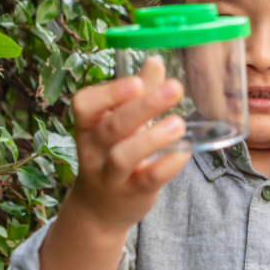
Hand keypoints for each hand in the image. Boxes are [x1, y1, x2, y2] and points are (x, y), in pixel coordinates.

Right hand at [68, 56, 189, 232]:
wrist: (99, 208)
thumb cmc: (112, 154)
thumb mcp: (119, 124)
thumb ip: (138, 94)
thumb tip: (155, 61)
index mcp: (88, 126)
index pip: (85, 104)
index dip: (109, 92)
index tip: (137, 81)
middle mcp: (94, 150)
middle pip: (112, 126)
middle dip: (143, 106)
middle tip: (175, 88)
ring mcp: (110, 175)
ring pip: (123, 156)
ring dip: (152, 138)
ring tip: (179, 123)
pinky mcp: (131, 193)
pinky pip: (147, 179)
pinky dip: (167, 165)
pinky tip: (184, 152)